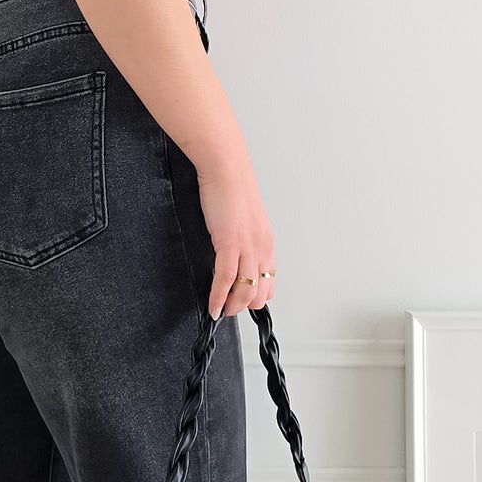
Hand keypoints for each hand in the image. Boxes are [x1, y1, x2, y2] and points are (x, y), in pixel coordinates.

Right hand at [193, 142, 276, 317]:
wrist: (226, 170)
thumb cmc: (232, 189)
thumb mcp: (245, 221)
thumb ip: (244, 240)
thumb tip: (235, 256)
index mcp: (267, 243)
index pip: (269, 282)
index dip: (256, 298)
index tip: (242, 304)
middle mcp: (262, 248)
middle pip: (259, 292)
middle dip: (243, 306)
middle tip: (228, 311)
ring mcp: (248, 247)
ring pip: (245, 290)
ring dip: (231, 306)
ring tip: (220, 312)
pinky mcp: (230, 243)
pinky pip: (225, 279)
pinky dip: (218, 297)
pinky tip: (213, 306)